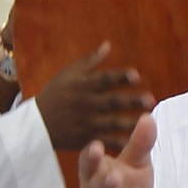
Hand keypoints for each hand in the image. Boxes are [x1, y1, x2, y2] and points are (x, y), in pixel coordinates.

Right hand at [35, 42, 152, 152]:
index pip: (104, 79)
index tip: (136, 76)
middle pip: (111, 102)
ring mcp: (86, 122)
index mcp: (82, 85)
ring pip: (111, 123)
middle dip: (130, 101)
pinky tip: (134, 143)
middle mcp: (85, 103)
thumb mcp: (68, 74)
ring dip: (130, 122)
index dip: (119, 77)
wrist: (36, 124)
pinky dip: (118, 143)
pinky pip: (105, 141)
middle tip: (150, 100)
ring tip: (147, 121)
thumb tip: (108, 45)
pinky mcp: (85, 138)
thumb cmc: (55, 94)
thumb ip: (90, 61)